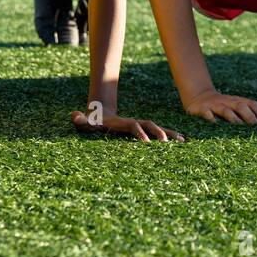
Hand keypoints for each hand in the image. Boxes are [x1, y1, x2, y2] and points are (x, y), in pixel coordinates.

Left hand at [69, 110, 184, 141]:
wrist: (101, 114)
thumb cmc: (93, 122)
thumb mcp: (86, 122)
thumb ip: (80, 121)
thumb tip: (74, 117)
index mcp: (122, 123)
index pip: (132, 126)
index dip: (138, 132)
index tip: (145, 142)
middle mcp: (134, 123)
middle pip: (148, 125)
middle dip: (157, 132)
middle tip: (166, 142)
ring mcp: (140, 126)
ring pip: (157, 128)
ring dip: (168, 134)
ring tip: (182, 141)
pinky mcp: (144, 131)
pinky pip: (158, 133)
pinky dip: (170, 135)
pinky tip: (181, 141)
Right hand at [183, 90, 256, 124]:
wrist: (199, 96)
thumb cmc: (222, 107)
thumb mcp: (234, 108)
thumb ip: (246, 115)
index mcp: (238, 101)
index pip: (252, 104)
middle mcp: (227, 102)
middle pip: (240, 106)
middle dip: (249, 115)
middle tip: (255, 126)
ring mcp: (214, 105)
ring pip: (225, 110)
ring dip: (232, 116)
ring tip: (238, 123)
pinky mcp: (202, 109)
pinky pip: (206, 112)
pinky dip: (210, 116)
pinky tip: (214, 122)